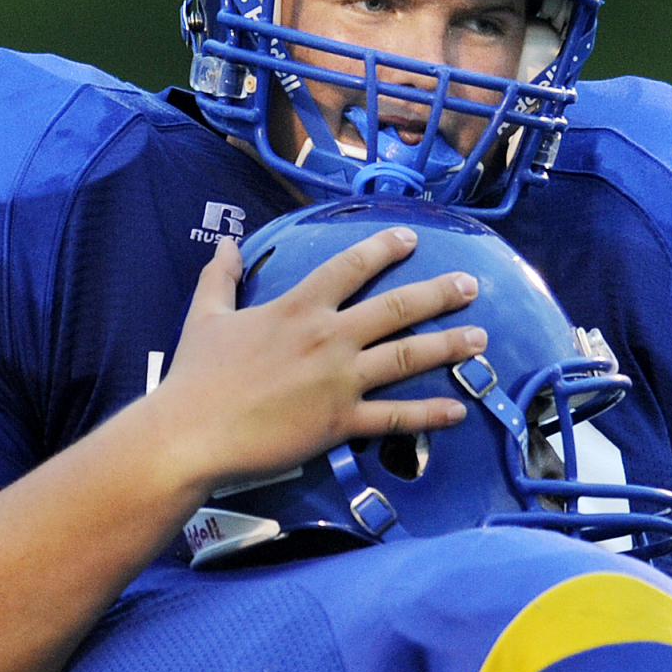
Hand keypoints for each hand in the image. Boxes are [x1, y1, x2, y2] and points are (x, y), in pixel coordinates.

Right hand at [151, 228, 487, 494]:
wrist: (191, 433)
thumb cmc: (194, 377)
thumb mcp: (204, 316)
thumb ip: (220, 277)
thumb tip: (227, 244)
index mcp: (296, 308)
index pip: (349, 267)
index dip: (382, 248)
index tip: (410, 238)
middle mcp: (327, 338)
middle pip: (396, 307)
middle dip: (438, 293)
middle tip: (471, 285)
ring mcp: (339, 380)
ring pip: (407, 356)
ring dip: (448, 346)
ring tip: (480, 338)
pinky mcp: (340, 421)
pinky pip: (395, 417)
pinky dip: (430, 414)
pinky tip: (458, 409)